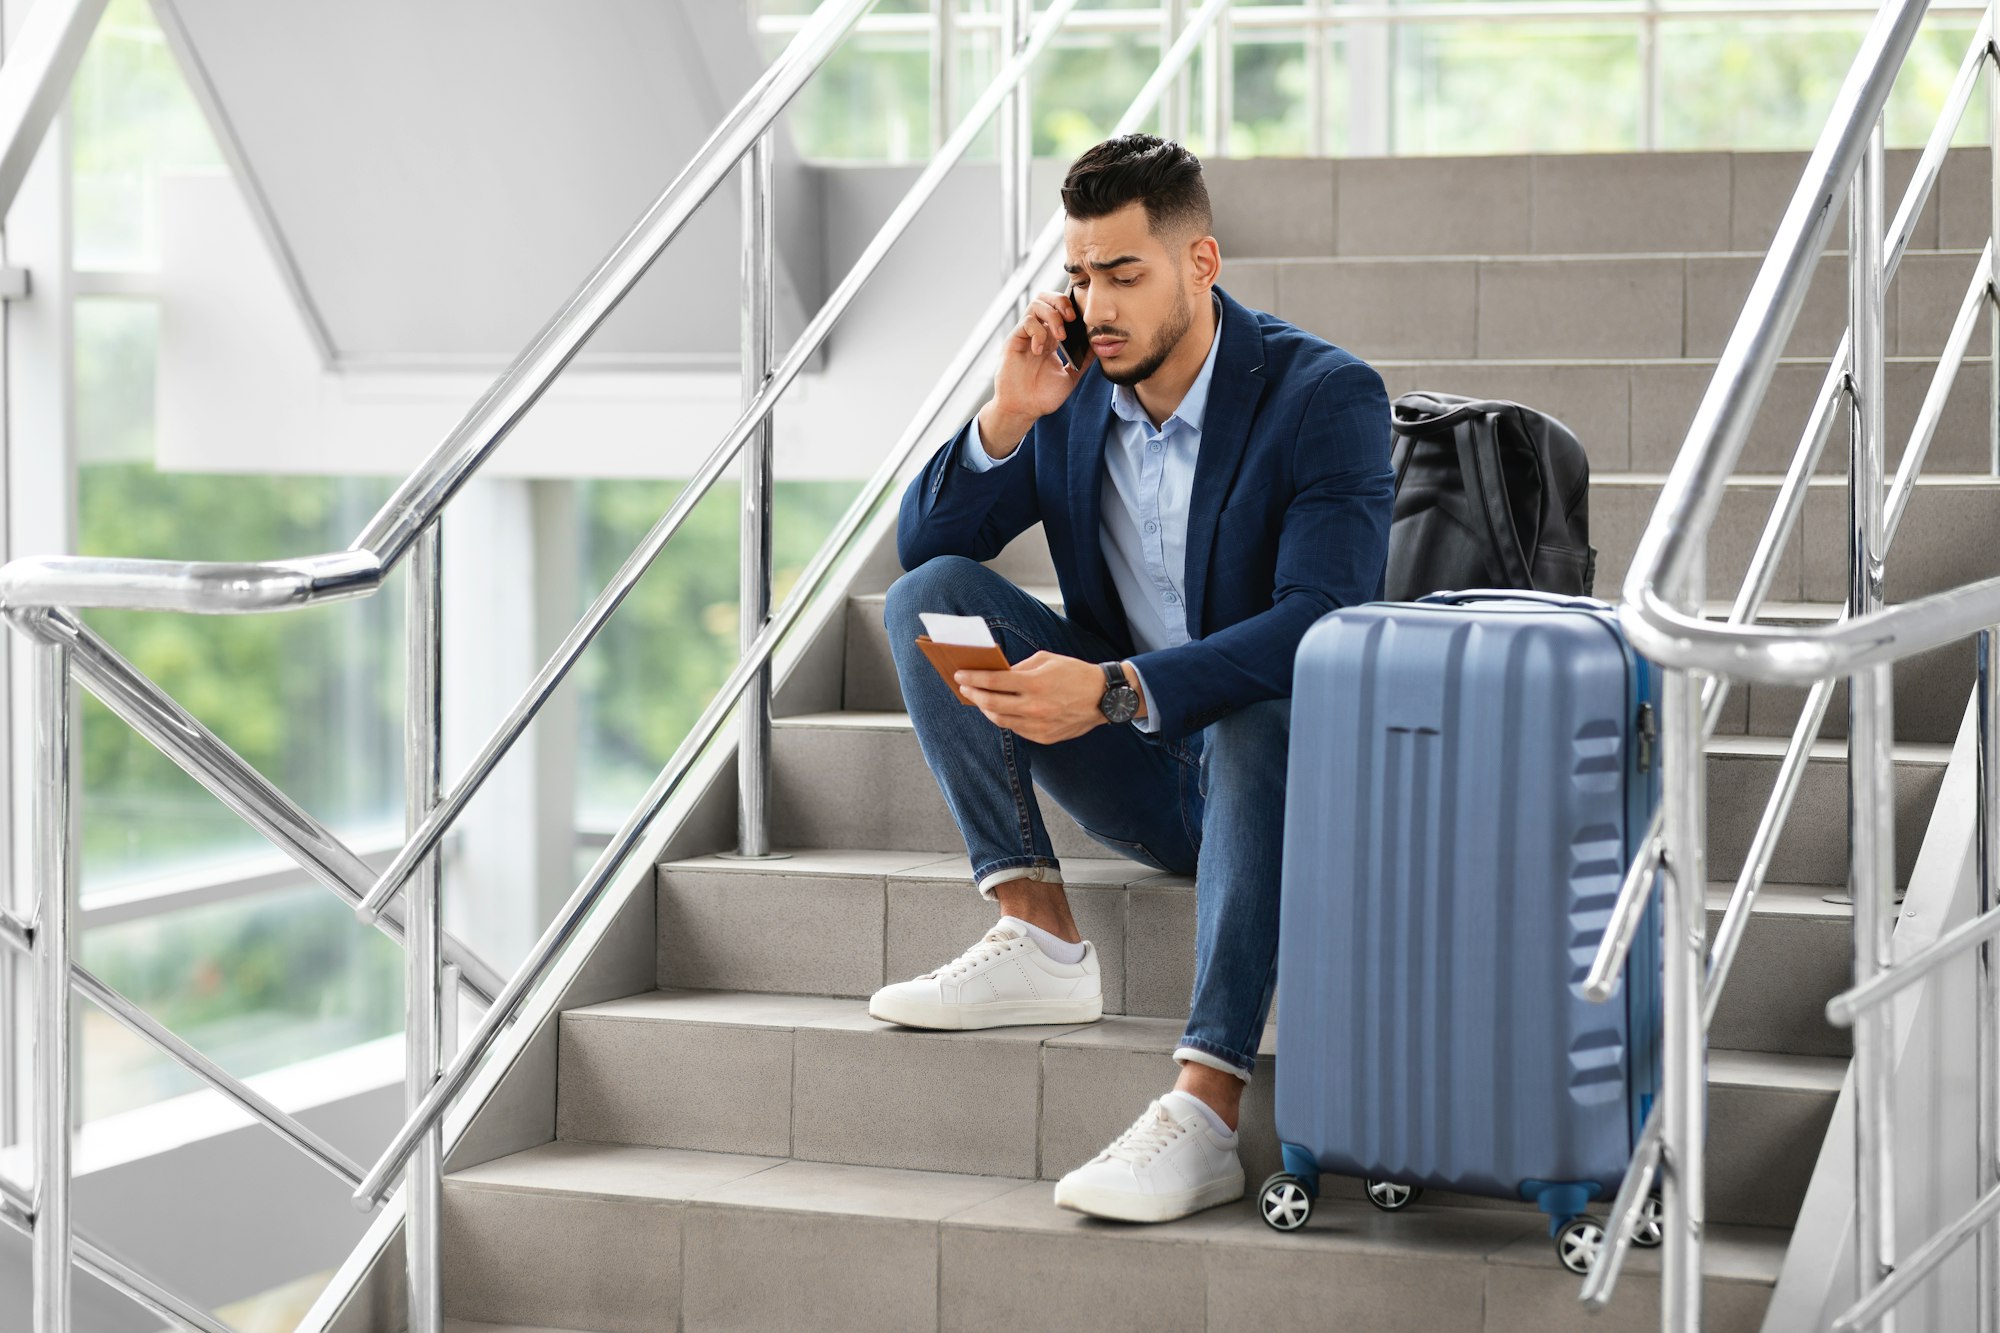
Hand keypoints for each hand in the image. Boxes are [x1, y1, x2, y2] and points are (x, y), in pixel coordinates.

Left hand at [955, 651, 1133, 744]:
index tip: (960, 675)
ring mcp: (1039, 725)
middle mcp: (1035, 707)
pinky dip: (1005, 719)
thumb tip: (997, 673)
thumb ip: (1020, 667)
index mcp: (1035, 684)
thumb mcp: (1047, 660)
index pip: (994, 681)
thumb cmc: (1075, 673)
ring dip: (986, 709)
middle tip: (964, 688)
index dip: (973, 678)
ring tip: (980, 699)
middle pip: (992, 704)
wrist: (1103, 698)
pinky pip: (1016, 729)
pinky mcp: (1044, 738)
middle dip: (974, 694)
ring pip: (1001, 720)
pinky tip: (1000, 710)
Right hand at [979, 291, 1093, 456]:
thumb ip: (1084, 360)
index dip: (1071, 306)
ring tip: (1060, 336)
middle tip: (1072, 318)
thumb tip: (1099, 345)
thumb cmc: (1043, 397)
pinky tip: (1040, 350)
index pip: (1059, 309)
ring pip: (1036, 304)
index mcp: (1051, 339)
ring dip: (1052, 316)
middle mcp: (1038, 333)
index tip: (1084, 319)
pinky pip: (1026, 322)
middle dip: (1061, 302)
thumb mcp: (1071, 376)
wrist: (1024, 410)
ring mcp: (1025, 336)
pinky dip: (1038, 332)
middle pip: (1046, 298)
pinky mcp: (1014, 341)